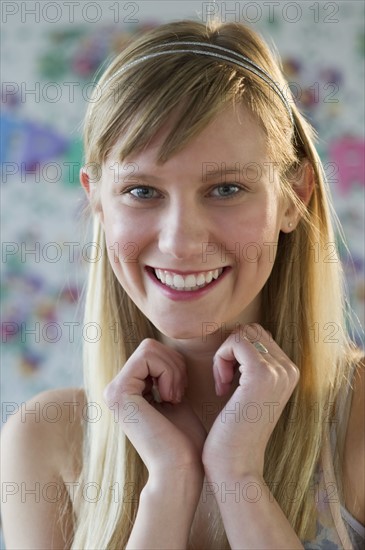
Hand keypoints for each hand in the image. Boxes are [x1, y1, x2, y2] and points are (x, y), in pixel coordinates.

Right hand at [103, 338, 205, 478]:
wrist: (181, 469)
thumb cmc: (184, 439)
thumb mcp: (174, 397)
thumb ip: (165, 374)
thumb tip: (166, 349)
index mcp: (125, 390)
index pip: (151, 350)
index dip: (173, 364)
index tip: (180, 392)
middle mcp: (114, 390)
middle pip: (149, 346)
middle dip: (174, 364)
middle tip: (179, 395)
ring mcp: (112, 391)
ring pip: (149, 348)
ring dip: (173, 370)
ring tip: (175, 399)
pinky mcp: (119, 393)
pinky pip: (147, 357)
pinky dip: (168, 373)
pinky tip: (170, 399)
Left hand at [202, 324, 299, 478]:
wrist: (236, 464)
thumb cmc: (234, 429)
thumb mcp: (248, 390)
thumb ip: (252, 364)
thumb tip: (239, 333)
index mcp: (289, 371)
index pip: (258, 334)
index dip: (236, 351)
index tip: (229, 380)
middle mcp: (289, 369)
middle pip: (250, 330)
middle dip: (230, 349)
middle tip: (224, 380)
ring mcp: (279, 371)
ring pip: (242, 334)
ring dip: (224, 355)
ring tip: (223, 383)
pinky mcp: (262, 374)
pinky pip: (234, 342)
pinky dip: (220, 360)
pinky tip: (221, 386)